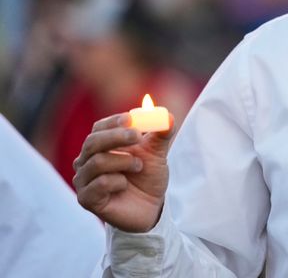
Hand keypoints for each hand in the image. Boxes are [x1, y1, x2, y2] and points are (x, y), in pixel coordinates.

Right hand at [73, 112, 174, 232]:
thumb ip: (161, 134)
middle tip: (137, 136)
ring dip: (124, 161)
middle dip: (116, 136)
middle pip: (93, 142)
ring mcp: (84, 180)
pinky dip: (118, 181)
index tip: (131, 119)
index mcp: (101, 145)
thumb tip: (167, 117)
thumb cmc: (148, 176)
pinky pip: (100, 183)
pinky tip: (125, 185)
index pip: (99, 128)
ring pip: (97, 162)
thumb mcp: (157, 152)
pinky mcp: (86, 199)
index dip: (114, 122)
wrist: (151, 207)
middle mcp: (86, 161)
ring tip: (138, 167)